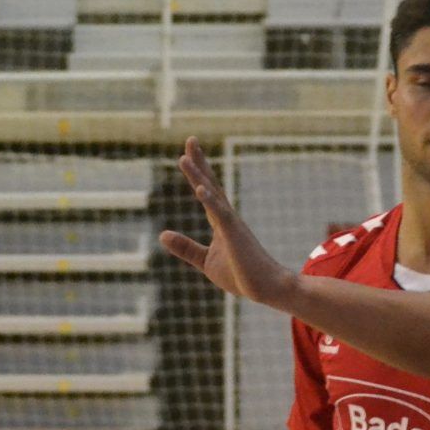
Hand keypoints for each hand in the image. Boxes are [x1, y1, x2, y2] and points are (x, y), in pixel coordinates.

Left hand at [158, 138, 297, 309]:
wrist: (267, 289)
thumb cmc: (242, 275)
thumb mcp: (205, 261)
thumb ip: (185, 248)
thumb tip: (162, 235)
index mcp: (220, 223)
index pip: (206, 192)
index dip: (197, 172)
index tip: (187, 153)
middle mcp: (227, 218)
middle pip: (210, 185)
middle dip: (199, 163)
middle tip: (190, 140)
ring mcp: (232, 225)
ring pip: (213, 196)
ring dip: (198, 177)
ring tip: (184, 158)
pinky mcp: (235, 236)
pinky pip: (221, 215)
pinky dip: (210, 201)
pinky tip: (200, 189)